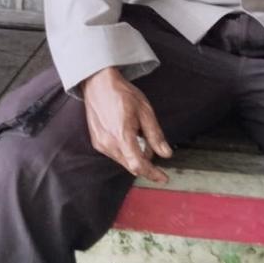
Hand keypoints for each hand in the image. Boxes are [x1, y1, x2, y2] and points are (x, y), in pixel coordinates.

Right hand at [80, 67, 173, 183]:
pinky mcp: (97, 143)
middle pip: (131, 166)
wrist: (99, 85)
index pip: (138, 164)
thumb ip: (155, 135)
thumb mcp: (145, 111)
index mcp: (122, 135)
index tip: (163, 177)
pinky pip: (115, 155)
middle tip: (153, 146)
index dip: (152, 173)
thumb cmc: (122, 95)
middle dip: (146, 162)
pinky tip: (128, 135)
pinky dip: (126, 151)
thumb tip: (166, 153)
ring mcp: (100, 144)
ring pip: (124, 161)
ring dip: (135, 156)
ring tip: (138, 134)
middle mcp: (108, 143)